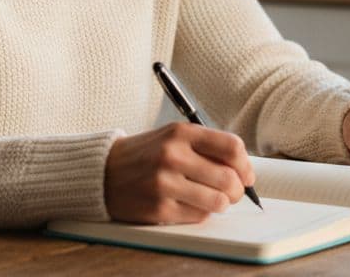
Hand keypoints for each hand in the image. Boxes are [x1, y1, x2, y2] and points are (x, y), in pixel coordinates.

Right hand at [104, 122, 254, 223]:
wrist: (103, 173)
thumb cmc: (147, 154)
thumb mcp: (173, 137)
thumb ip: (207, 147)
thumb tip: (244, 169)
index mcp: (181, 132)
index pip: (231, 147)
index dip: (246, 165)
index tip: (247, 175)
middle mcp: (172, 155)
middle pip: (228, 178)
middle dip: (238, 190)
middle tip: (234, 192)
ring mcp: (164, 183)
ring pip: (218, 201)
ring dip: (222, 204)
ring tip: (214, 199)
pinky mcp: (158, 208)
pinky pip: (198, 216)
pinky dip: (201, 213)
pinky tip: (190, 204)